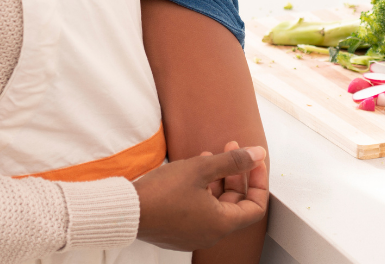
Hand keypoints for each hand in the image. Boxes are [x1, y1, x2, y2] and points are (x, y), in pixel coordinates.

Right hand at [133, 144, 268, 249]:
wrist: (125, 210)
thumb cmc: (161, 192)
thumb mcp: (200, 169)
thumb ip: (233, 161)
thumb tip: (258, 154)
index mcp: (221, 224)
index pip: (256, 207)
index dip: (258, 182)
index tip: (253, 162)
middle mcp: (211, 234)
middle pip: (235, 204)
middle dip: (235, 174)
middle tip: (231, 149)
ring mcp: (193, 235)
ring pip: (216, 206)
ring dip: (217, 180)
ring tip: (209, 156)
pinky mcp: (178, 232)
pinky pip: (199, 212)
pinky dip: (202, 192)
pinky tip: (191, 172)